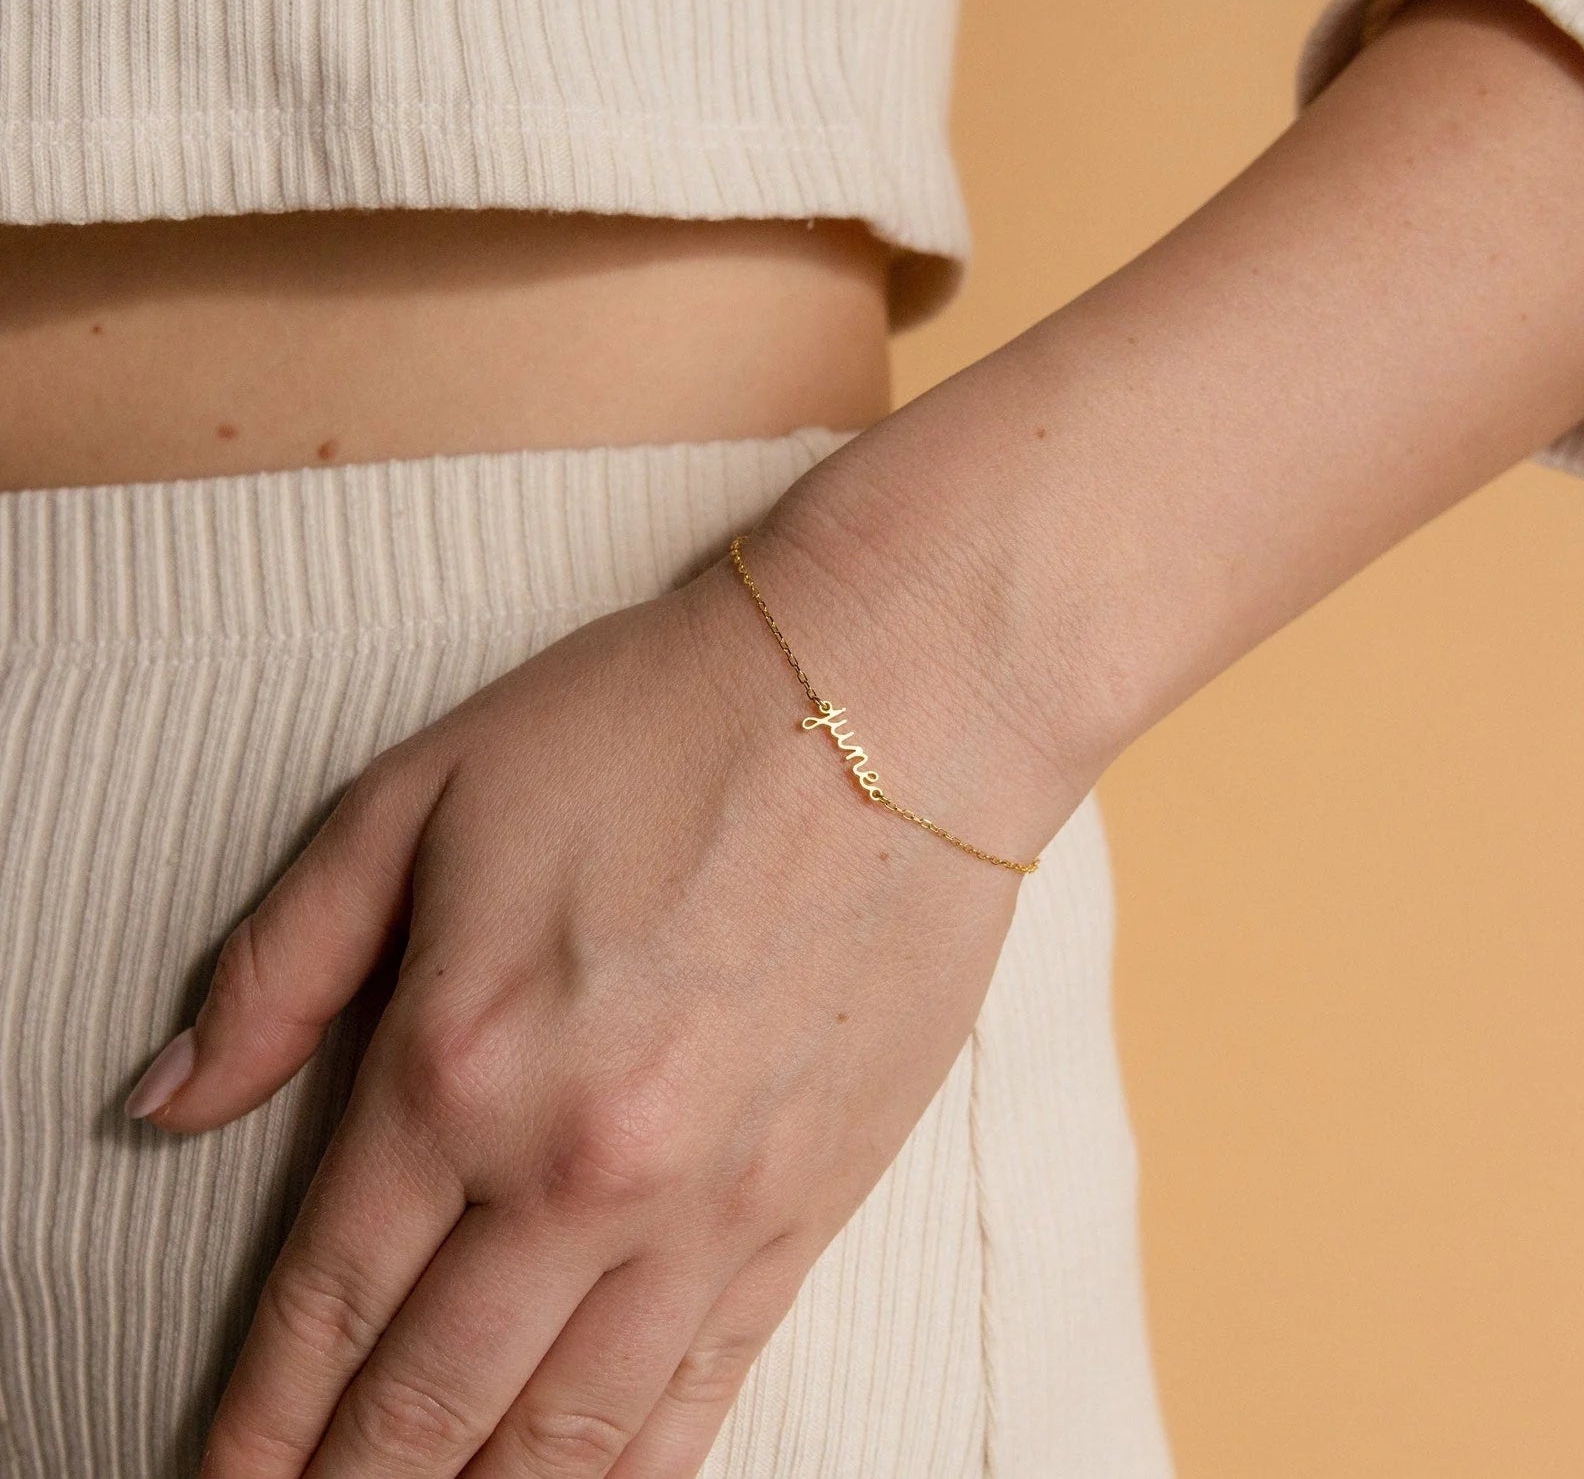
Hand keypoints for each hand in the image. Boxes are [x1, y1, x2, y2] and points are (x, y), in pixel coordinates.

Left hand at [127, 522, 1069, 1477]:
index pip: (324, 1301)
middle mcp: (576, 1169)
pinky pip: (704, 1398)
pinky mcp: (809, 1210)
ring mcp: (706, 1207)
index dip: (256, 1421)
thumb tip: (169, 1096)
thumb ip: (281, 961)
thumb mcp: (421, 794)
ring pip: (564, 1441)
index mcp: (458, 1062)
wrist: (890, 703)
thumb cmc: (655, 725)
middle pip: (428, 1403)